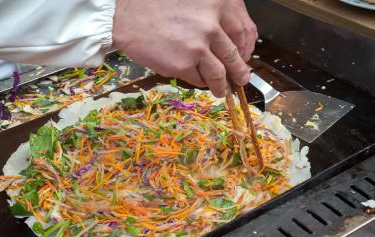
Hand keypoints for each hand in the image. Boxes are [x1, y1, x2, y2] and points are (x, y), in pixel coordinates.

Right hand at [113, 0, 257, 96]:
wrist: (126, 16)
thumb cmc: (156, 6)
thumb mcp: (195, 0)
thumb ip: (214, 15)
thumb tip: (233, 42)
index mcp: (219, 2)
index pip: (245, 30)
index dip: (248, 48)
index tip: (245, 55)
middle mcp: (213, 23)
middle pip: (235, 55)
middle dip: (240, 71)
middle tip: (241, 78)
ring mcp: (199, 45)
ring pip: (221, 72)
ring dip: (223, 85)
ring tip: (222, 89)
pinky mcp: (184, 64)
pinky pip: (200, 79)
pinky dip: (202, 82)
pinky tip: (200, 82)